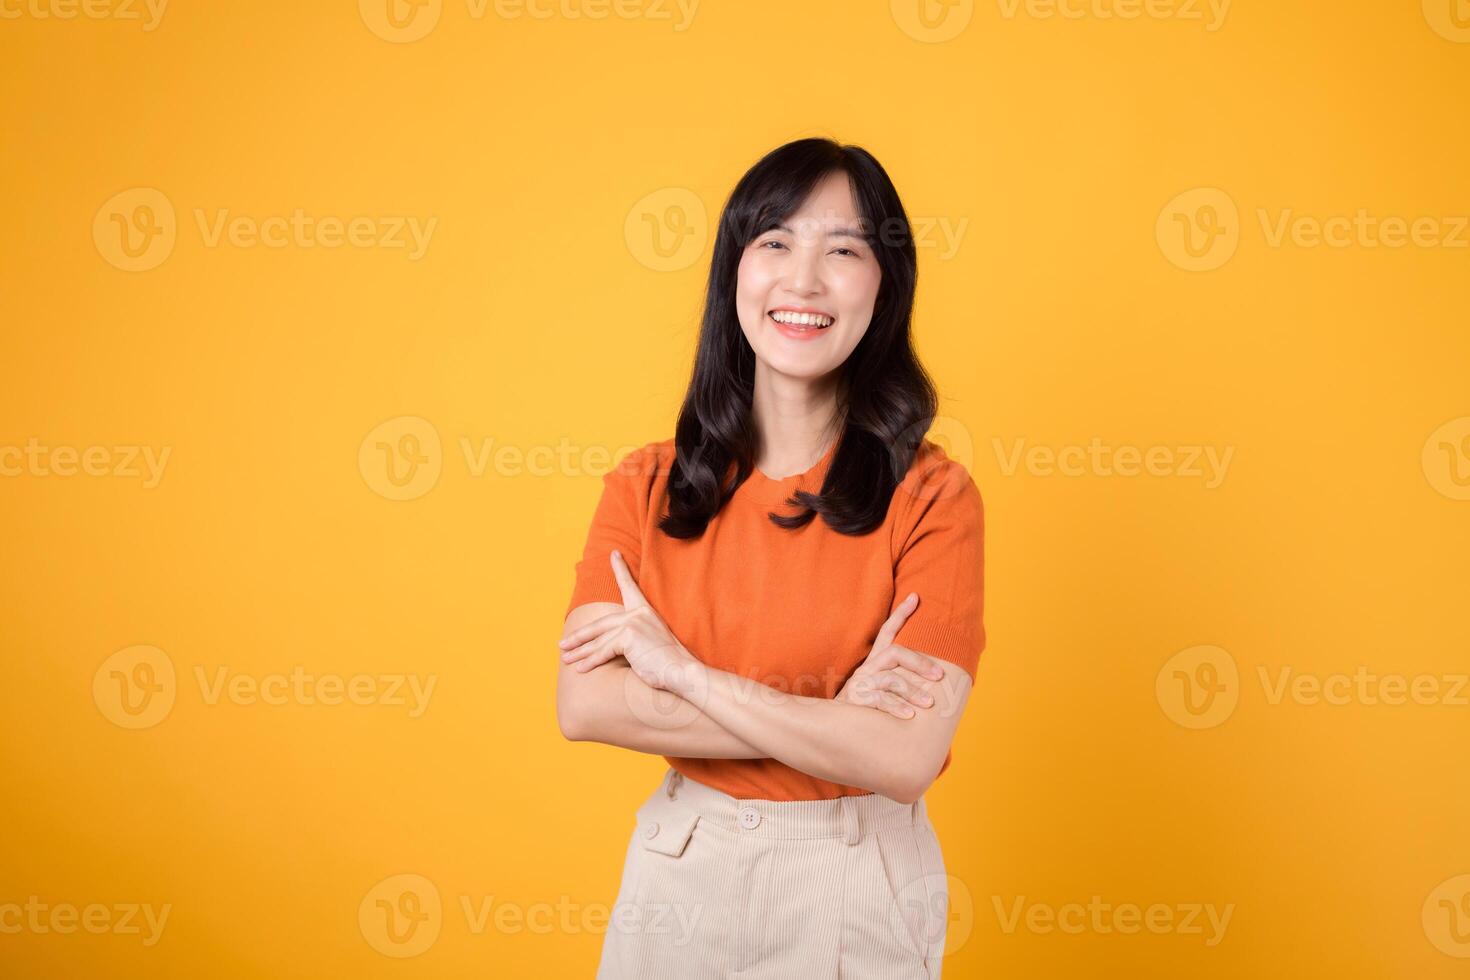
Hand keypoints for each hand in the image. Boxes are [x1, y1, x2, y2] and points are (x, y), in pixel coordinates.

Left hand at [557, 550, 701, 693]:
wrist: (681, 671)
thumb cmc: (667, 662)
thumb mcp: (649, 643)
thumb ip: (633, 637)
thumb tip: (610, 644)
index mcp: (645, 611)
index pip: (629, 587)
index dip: (620, 570)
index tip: (614, 554)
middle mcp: (638, 614)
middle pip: (600, 624)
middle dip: (579, 636)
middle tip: (562, 643)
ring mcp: (633, 624)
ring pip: (598, 639)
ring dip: (580, 651)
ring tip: (566, 658)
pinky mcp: (628, 637)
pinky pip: (604, 651)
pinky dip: (591, 662)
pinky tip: (581, 670)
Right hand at [836, 592, 946, 718]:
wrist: (834, 725)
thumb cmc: (867, 705)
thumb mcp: (881, 687)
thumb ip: (902, 679)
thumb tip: (937, 678)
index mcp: (875, 661)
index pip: (887, 631)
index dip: (901, 614)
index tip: (915, 597)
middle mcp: (868, 668)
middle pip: (895, 652)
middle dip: (919, 662)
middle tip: (939, 675)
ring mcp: (862, 683)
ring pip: (891, 680)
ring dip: (913, 691)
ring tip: (929, 702)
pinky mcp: (856, 699)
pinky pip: (880, 700)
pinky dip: (896, 707)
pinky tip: (909, 715)